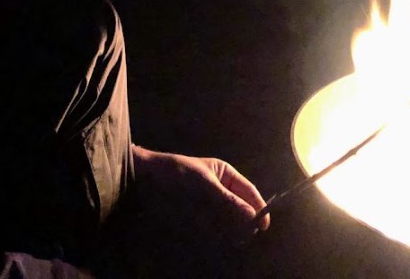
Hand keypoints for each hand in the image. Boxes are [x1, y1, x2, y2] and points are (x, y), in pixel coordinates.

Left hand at [131, 145, 269, 240]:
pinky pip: (214, 226)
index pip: (249, 191)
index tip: (263, 226)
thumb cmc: (175, 172)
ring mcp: (210, 204)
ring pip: (229, 220)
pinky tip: (214, 237)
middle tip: (245, 235)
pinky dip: (217, 233)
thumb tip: (252, 215)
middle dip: (244, 221)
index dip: (258, 207)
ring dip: (230, 229)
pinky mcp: (199, 216)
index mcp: (226, 174)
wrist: (145, 178)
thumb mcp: (202, 182)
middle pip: (241, 208)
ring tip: (230, 238)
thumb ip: (227, 199)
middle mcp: (221, 189)